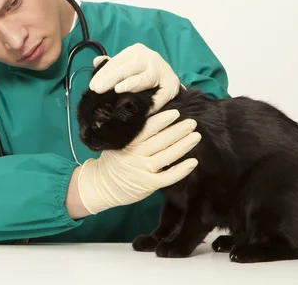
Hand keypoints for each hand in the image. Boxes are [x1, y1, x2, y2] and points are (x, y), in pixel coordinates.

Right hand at [77, 109, 199, 214]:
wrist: (101, 185)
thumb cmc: (114, 159)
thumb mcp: (118, 142)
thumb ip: (135, 133)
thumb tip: (158, 116)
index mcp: (127, 142)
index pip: (146, 129)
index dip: (161, 120)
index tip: (175, 112)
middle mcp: (134, 155)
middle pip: (159, 141)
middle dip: (178, 130)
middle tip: (192, 122)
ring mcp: (141, 170)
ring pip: (166, 156)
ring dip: (183, 146)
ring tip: (196, 136)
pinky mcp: (148, 185)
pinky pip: (167, 177)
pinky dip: (181, 170)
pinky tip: (193, 162)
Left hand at [89, 43, 180, 114]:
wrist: (169, 77)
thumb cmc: (143, 71)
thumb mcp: (127, 65)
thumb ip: (112, 65)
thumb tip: (96, 62)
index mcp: (135, 51)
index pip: (116, 62)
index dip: (103, 74)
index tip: (92, 86)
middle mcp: (149, 57)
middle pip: (128, 68)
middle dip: (112, 79)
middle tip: (98, 89)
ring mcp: (162, 70)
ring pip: (145, 78)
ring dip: (132, 84)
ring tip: (118, 90)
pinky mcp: (172, 84)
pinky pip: (161, 95)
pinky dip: (153, 103)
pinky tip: (143, 110)